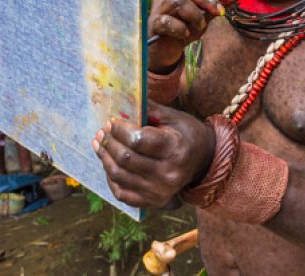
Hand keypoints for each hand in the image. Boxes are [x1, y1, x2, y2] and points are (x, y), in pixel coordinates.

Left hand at [92, 101, 215, 207]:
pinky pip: (122, 193)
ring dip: (104, 158)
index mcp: (175, 148)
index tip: (112, 122)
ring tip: (100, 144)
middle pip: (125, 158)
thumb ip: (147, 109)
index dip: (119, 130)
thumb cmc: (186, 133)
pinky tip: (108, 164)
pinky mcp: (153, 201)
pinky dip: (110, 178)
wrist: (204, 159)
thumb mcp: (172, 116)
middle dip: (109, 143)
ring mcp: (160, 191)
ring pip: (119, 175)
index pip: (136, 140)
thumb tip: (120, 102)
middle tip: (103, 132)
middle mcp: (169, 173)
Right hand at [148, 0, 235, 70]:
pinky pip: (168, 21)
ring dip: (195, 15)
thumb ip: (213, 10)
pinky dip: (180, 28)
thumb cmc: (183, 31)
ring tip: (199, 27)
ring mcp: (158, 8)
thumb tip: (231, 0)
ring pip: (179, 1)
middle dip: (207, 0)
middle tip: (219, 12)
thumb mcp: (201, 21)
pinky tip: (185, 34)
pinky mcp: (154, 23)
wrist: (165, 50)